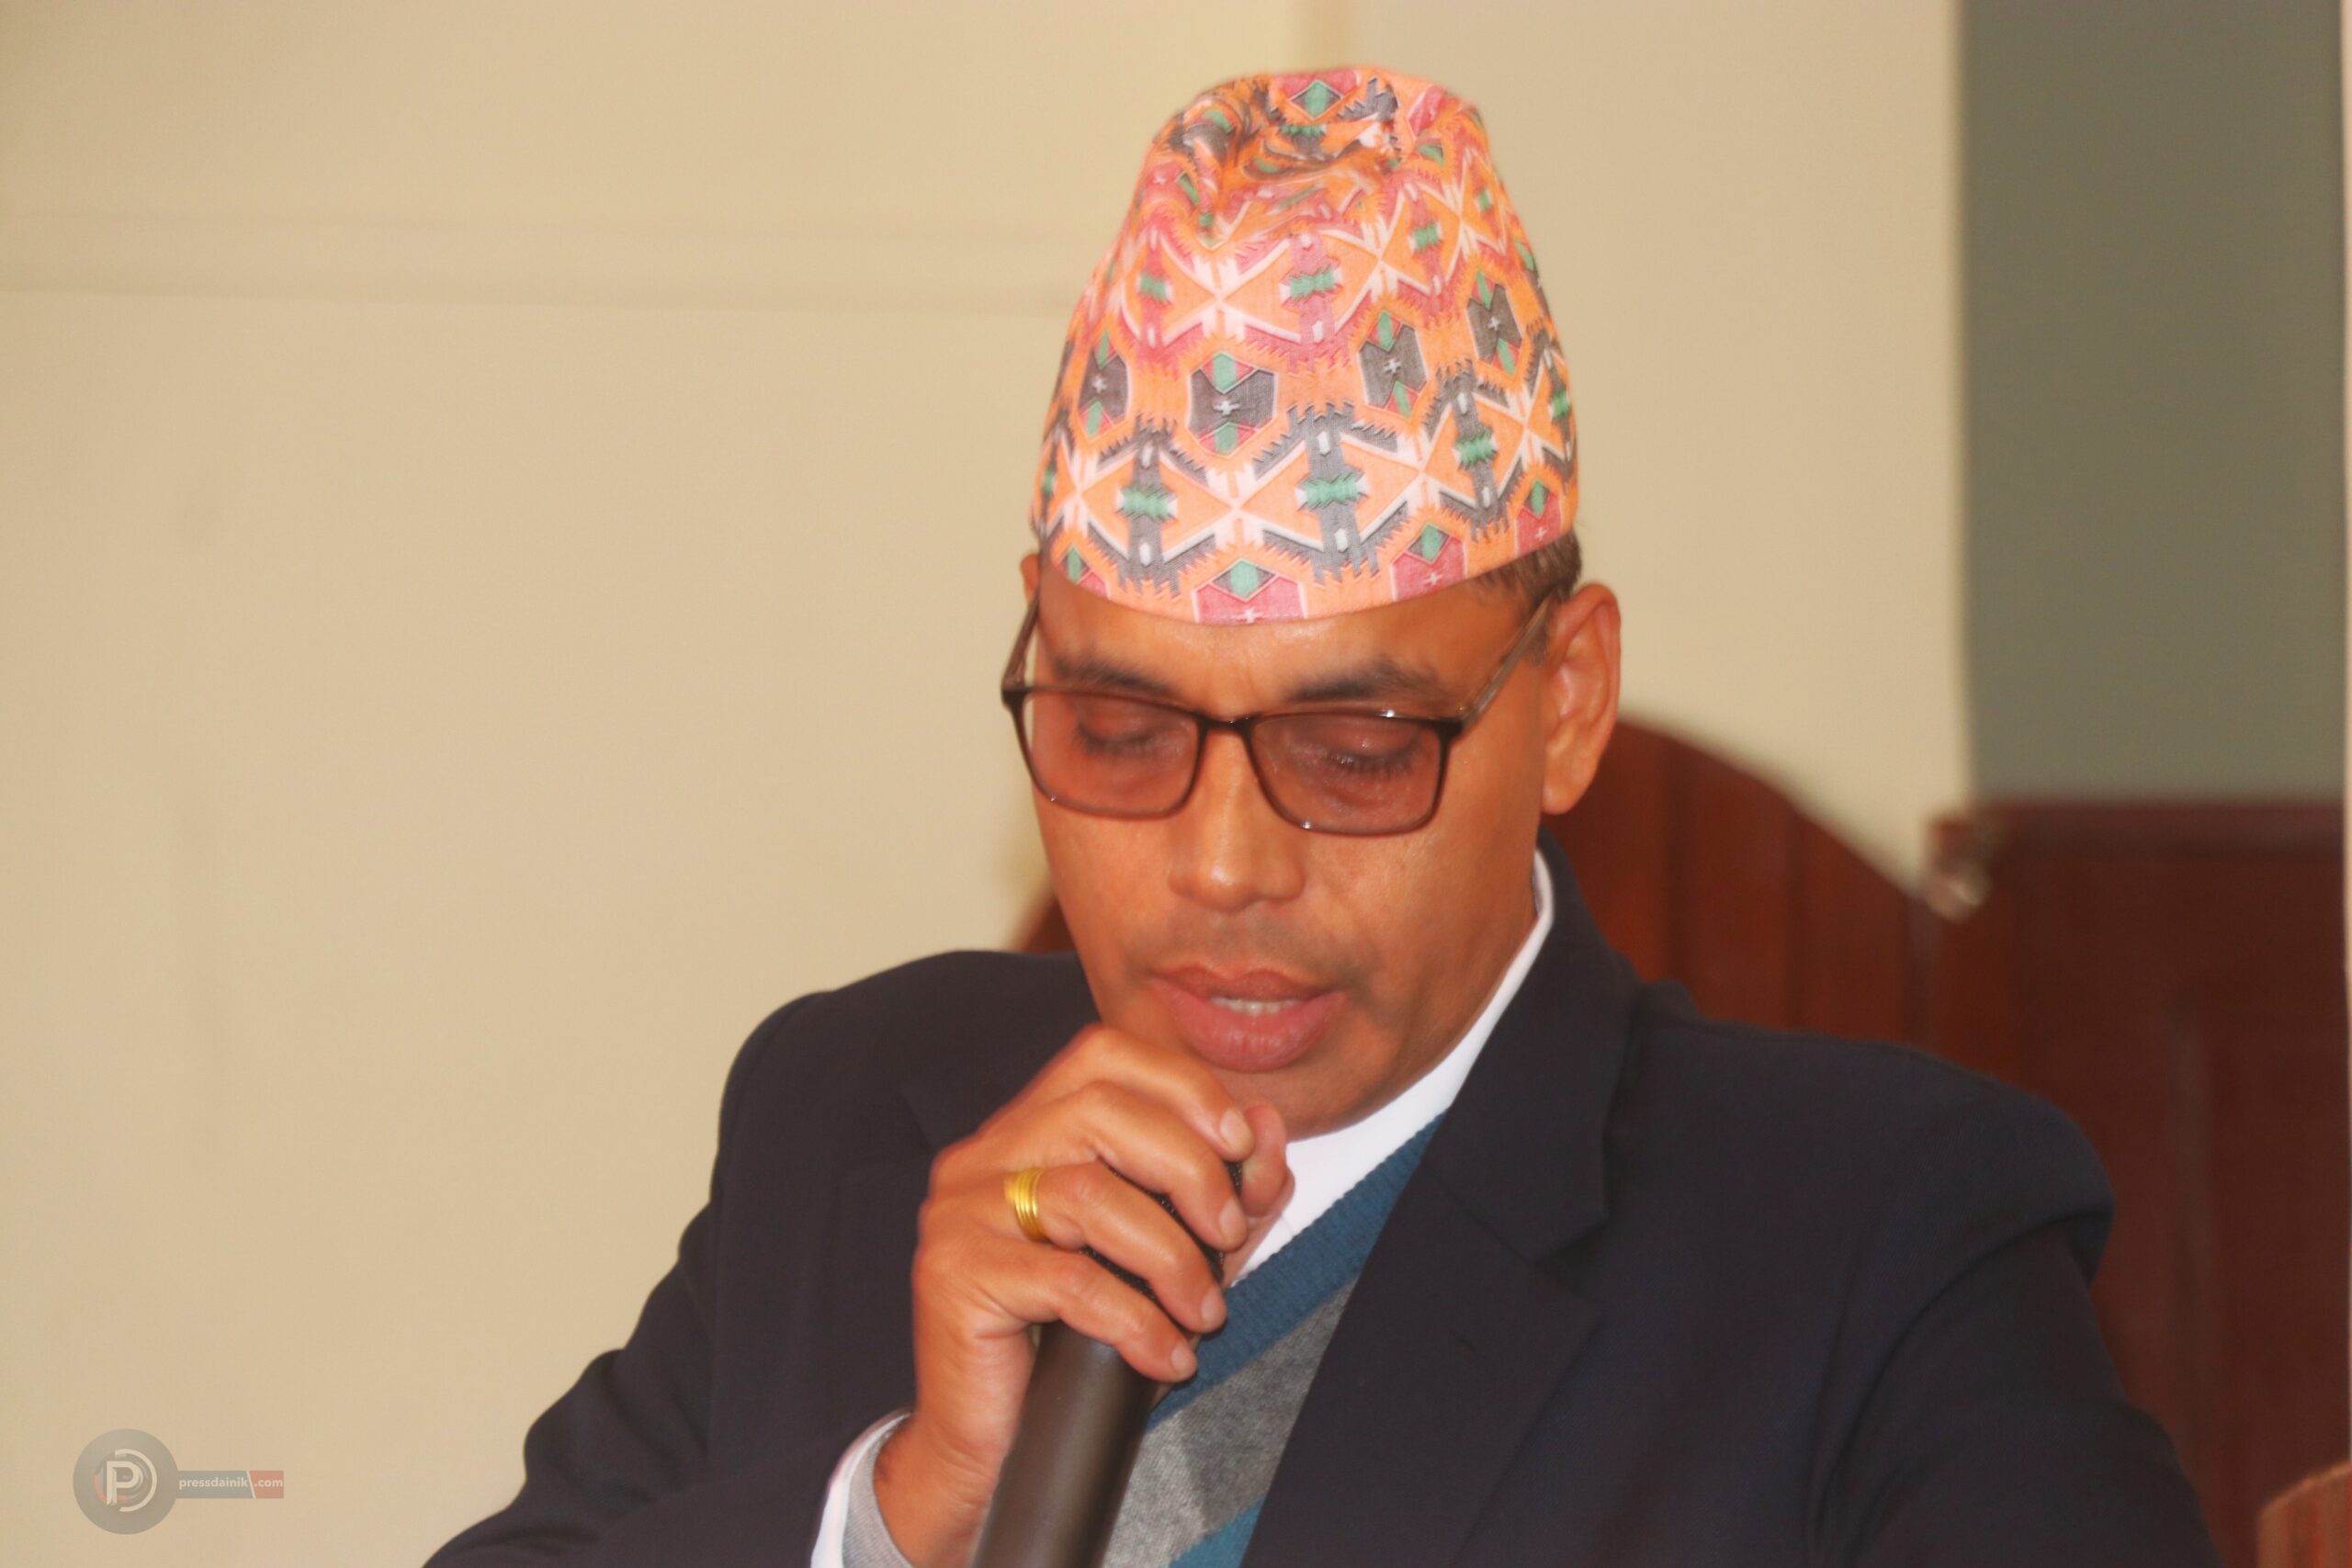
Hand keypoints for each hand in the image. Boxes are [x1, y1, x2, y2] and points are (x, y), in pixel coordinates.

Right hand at [871, 1022, 1291, 1567]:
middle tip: (1230, 1235)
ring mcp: (960, 1212)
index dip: (1181, 1085)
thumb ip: (1221, 1191)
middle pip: (1097, 1111)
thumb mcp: (1169, 1256)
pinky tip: (1167, 1357)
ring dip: (1170, 1255)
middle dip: (1188, 1167)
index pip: (1102, 1056)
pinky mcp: (954, 1275)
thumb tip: (1268, 1128)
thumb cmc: (1077, 1342)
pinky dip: (1136, 1319)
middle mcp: (983, 1155)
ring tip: (1205, 1312)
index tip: (1241, 1143)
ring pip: (1085, 1195)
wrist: (993, 1447)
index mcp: (1026, 1129)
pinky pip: (1066, 1280)